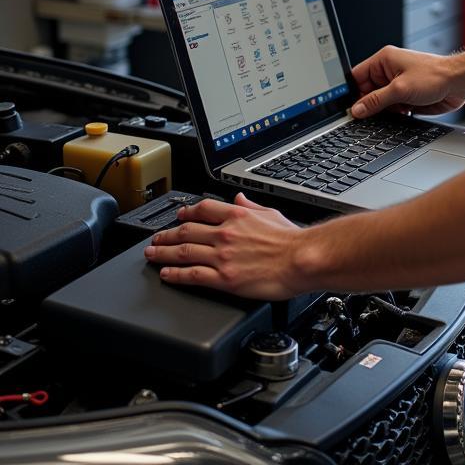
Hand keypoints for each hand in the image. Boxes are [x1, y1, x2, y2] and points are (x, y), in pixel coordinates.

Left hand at [144, 192, 304, 298]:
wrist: (301, 259)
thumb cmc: (291, 240)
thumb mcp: (271, 213)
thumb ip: (250, 206)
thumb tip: (238, 197)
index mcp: (237, 216)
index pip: (203, 210)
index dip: (186, 212)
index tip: (178, 216)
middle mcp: (225, 234)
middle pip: (186, 231)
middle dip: (166, 234)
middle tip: (155, 238)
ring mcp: (222, 256)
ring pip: (183, 251)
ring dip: (163, 253)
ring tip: (152, 254)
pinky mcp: (223, 278)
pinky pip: (191, 275)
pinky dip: (175, 274)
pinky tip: (166, 274)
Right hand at [350, 45, 464, 117]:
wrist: (460, 83)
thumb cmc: (435, 76)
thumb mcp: (400, 89)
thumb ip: (376, 100)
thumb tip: (357, 109)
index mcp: (384, 60)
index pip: (357, 77)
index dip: (351, 93)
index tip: (348, 109)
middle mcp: (389, 71)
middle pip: (367, 92)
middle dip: (370, 105)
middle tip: (369, 116)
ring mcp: (399, 84)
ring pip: (380, 102)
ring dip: (384, 110)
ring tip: (394, 110)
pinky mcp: (407, 96)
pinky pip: (392, 107)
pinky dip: (395, 113)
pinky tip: (402, 113)